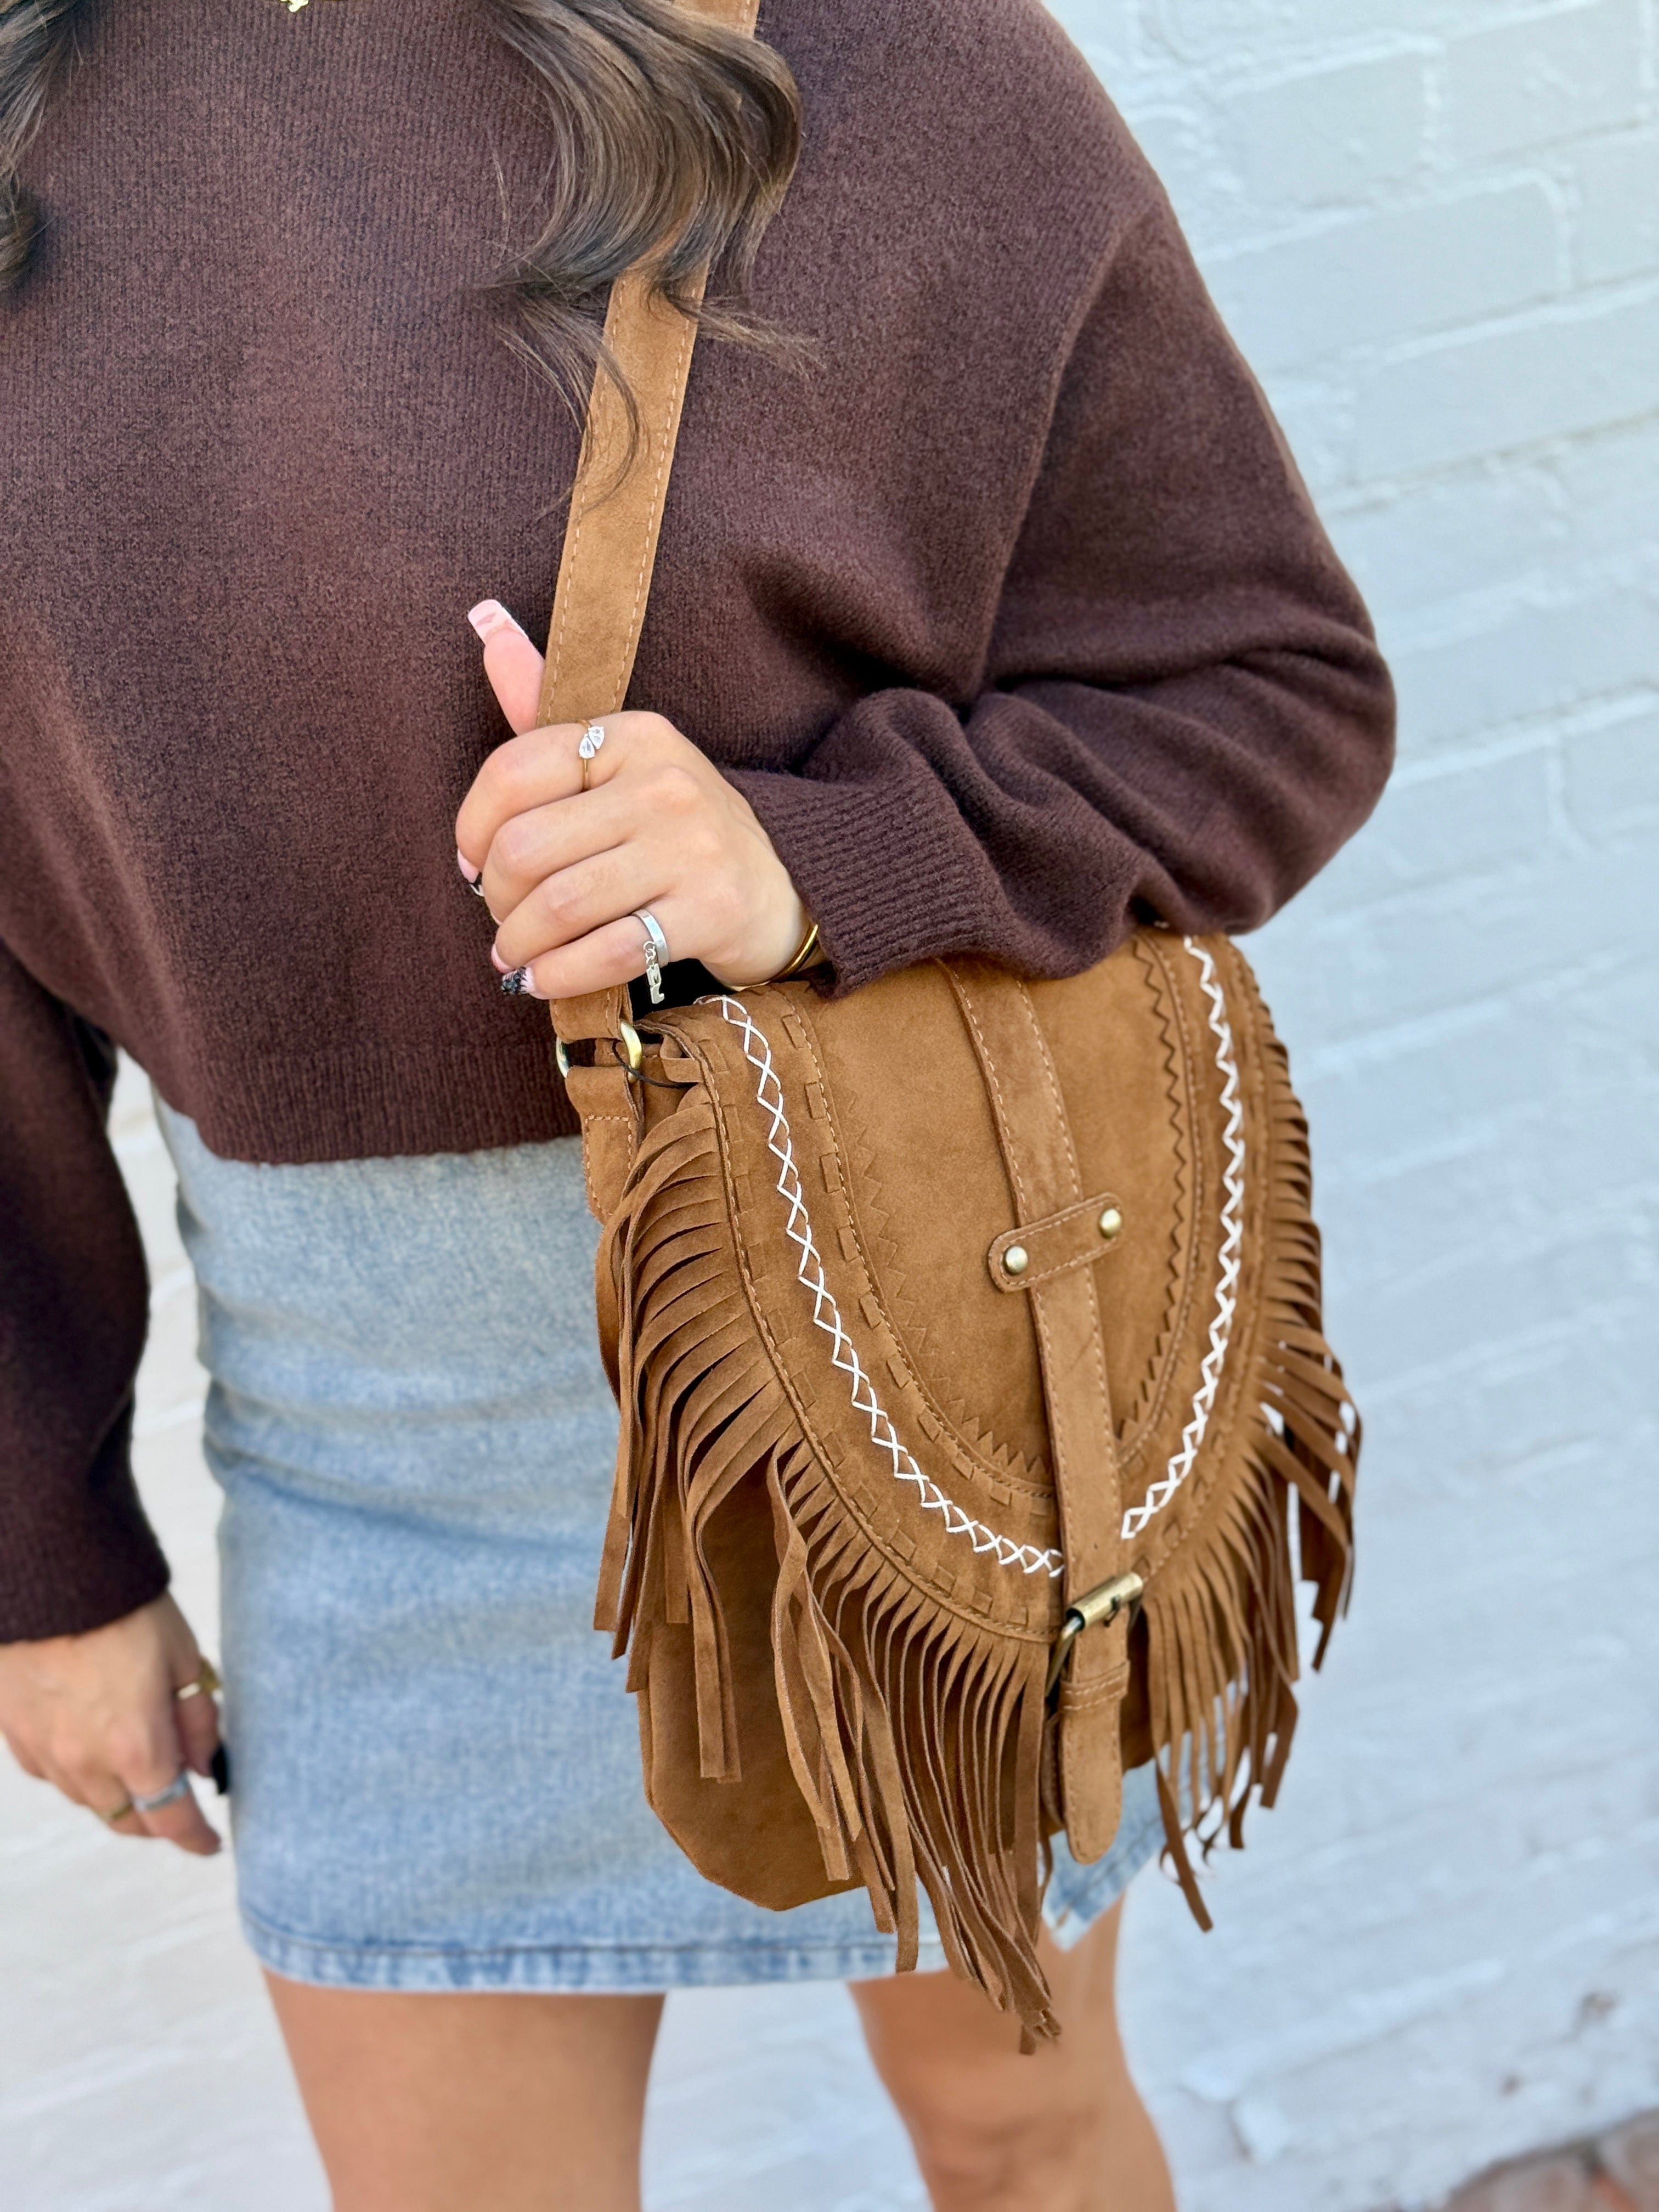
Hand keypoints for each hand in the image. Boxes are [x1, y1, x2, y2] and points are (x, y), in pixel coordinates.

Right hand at [0, 1594, 222, 1854]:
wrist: (47, 1572)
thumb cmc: (124, 1608)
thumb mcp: (184, 1657)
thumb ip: (198, 1720)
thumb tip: (207, 1766)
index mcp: (136, 1747)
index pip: (170, 1818)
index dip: (194, 1837)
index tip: (209, 1842)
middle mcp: (84, 1762)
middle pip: (126, 1819)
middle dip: (157, 1822)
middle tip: (179, 1807)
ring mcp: (41, 1750)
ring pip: (86, 1799)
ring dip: (116, 1796)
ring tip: (140, 1771)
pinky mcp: (11, 1732)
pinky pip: (50, 1772)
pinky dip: (78, 1771)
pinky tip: (92, 1744)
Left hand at [455, 601, 807, 998]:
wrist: (784, 883)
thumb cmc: (676, 828)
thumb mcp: (619, 758)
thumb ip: (545, 707)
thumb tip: (484, 622)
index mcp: (632, 734)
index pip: (511, 773)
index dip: (471, 830)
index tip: (473, 865)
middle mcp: (663, 783)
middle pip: (526, 848)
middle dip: (495, 900)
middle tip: (502, 921)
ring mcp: (692, 848)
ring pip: (560, 905)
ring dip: (520, 944)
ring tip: (516, 957)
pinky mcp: (712, 911)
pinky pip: (608, 952)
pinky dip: (559, 975)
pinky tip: (542, 981)